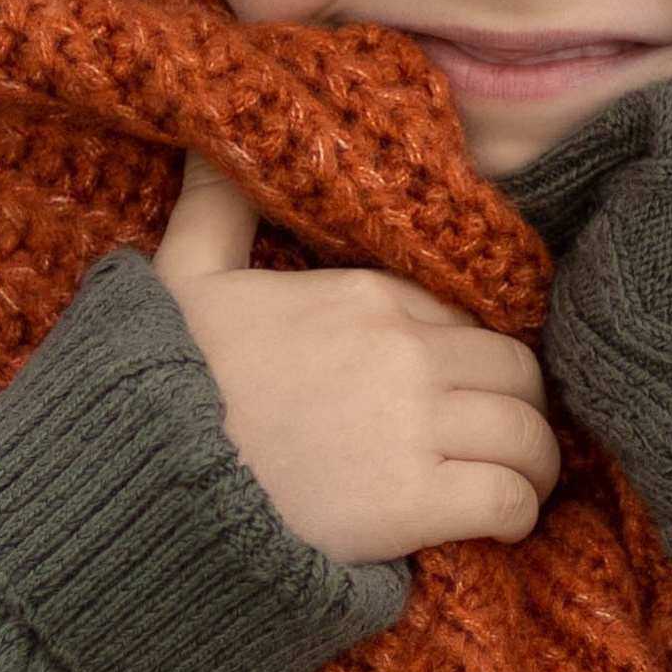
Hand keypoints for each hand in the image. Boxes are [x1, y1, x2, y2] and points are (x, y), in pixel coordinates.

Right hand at [154, 155, 559, 563]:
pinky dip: (517, 515)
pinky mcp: (413, 503)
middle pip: (515, 372)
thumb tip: (213, 146)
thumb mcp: (182, 281)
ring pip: (526, 435)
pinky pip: (509, 499)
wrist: (141, 486)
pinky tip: (500, 524)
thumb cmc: (162, 386)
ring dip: (530, 464)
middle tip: (504, 441)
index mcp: (363, 296)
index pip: (465, 318)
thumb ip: (214, 212)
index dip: (469, 357)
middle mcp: (401, 351)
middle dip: (518, 406)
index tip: (459, 388)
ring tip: (515, 484)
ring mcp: (412, 427)